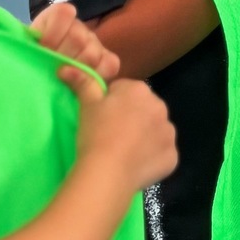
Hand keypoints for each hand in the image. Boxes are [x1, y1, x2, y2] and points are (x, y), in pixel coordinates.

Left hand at [31, 1, 120, 97]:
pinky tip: (83, 80)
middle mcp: (79, 26)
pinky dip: (97, 74)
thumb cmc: (31, 60)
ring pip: (92, 53)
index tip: (43, 49)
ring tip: (64, 77)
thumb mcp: (25, 48)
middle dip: (62, 57)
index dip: (53, 34)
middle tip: (51, 70)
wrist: (39, 74)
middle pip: (78, 38)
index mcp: (57, 16)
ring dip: (76, 69)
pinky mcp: (108, 60)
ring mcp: (95, 43)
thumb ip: (28, 42)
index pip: (64, 13)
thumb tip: (35, 48)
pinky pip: (109, 64)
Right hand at [75, 72, 177, 192]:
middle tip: (111, 135)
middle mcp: (161, 107)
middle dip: (131, 119)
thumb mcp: (86, 104)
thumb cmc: (96, 133)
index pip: (125, 92)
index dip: (111, 104)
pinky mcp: (173, 157)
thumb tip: (66, 68)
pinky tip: (135, 165)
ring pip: (155, 131)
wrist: (108, 172)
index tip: (101, 119)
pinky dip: (151, 159)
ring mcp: (169, 133)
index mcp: (140, 90)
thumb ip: (83, 82)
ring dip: (144, 138)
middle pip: (144, 110)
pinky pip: (161, 154)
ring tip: (123, 152)